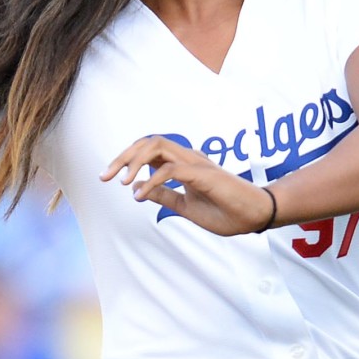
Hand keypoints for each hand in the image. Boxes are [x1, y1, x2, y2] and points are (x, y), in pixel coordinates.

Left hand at [101, 136, 275, 236]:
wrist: (255, 216)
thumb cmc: (226, 211)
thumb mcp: (186, 207)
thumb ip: (164, 196)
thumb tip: (136, 190)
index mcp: (184, 163)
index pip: (149, 151)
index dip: (126, 159)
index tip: (107, 177)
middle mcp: (188, 157)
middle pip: (148, 143)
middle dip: (122, 156)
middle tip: (104, 176)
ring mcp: (196, 164)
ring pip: (157, 147)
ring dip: (134, 161)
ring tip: (120, 181)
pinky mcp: (202, 174)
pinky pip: (170, 171)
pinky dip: (151, 181)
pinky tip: (140, 195)